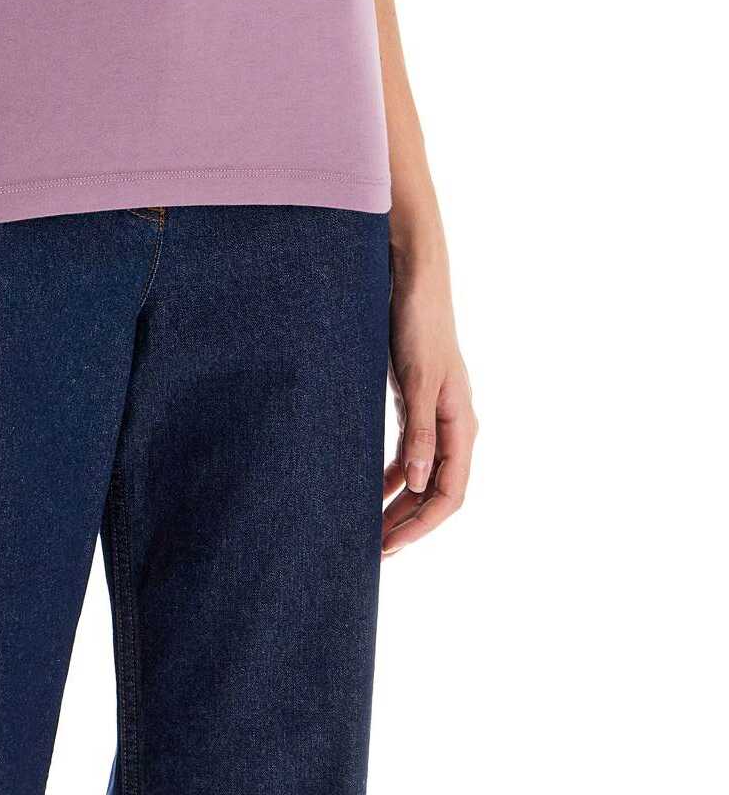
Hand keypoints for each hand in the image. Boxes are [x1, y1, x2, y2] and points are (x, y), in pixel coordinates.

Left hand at [383, 266, 477, 556]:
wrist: (414, 282)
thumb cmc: (419, 326)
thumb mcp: (418, 380)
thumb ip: (419, 431)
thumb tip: (416, 482)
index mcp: (461, 424)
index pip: (449, 493)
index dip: (421, 524)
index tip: (390, 546)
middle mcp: (453, 425)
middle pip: (436, 490)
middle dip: (409, 522)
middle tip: (375, 550)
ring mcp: (435, 414)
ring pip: (421, 474)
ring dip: (399, 503)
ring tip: (371, 528)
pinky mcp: (417, 402)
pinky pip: (409, 452)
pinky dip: (392, 474)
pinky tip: (370, 488)